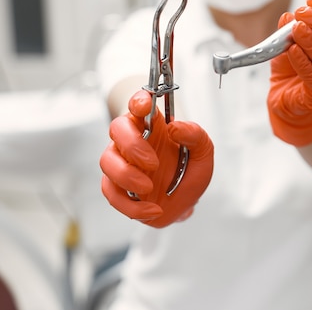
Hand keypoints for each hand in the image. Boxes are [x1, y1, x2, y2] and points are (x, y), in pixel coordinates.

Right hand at [100, 90, 213, 227]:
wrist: (186, 199)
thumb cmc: (189, 168)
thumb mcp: (203, 151)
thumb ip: (195, 135)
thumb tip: (175, 128)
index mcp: (153, 125)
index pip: (139, 105)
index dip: (138, 101)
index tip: (144, 105)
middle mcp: (133, 140)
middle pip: (117, 129)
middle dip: (132, 145)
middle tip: (154, 163)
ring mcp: (122, 163)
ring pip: (107, 161)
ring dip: (126, 176)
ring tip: (150, 188)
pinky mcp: (117, 187)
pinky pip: (111, 193)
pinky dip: (131, 205)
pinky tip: (153, 210)